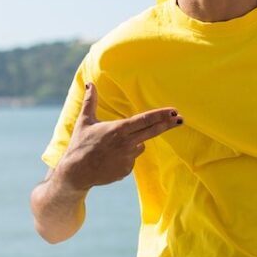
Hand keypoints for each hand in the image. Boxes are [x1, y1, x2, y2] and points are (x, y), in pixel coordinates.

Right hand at [54, 82, 181, 192]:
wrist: (76, 173)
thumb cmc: (79, 145)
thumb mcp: (84, 121)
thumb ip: (90, 101)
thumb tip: (89, 83)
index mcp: (118, 129)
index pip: (144, 120)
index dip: (160, 115)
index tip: (174, 111)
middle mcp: (126, 144)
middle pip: (152, 132)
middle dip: (168, 124)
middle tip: (180, 120)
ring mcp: (128, 159)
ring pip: (139, 146)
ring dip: (132, 143)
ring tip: (110, 148)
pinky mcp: (126, 170)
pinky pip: (131, 159)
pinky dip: (124, 157)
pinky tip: (109, 159)